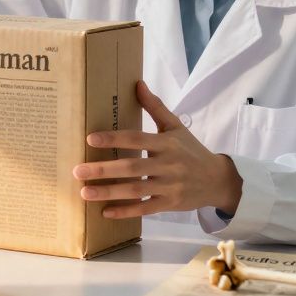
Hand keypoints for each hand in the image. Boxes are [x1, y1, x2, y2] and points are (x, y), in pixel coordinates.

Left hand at [71, 80, 243, 218]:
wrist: (218, 179)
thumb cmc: (191, 150)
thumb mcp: (176, 126)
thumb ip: (156, 107)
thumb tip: (138, 83)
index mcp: (167, 143)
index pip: (137, 139)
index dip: (114, 139)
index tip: (91, 139)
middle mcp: (168, 165)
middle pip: (132, 167)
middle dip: (103, 169)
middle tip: (77, 171)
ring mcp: (169, 186)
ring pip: (135, 190)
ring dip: (109, 192)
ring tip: (85, 192)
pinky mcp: (170, 204)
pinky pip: (145, 208)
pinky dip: (126, 212)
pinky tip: (105, 212)